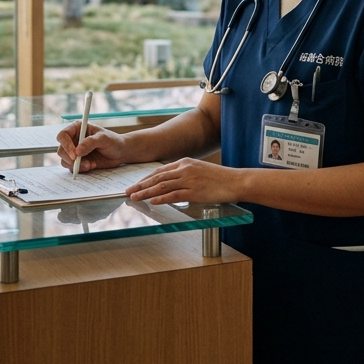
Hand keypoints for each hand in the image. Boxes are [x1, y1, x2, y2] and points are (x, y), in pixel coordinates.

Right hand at [55, 120, 129, 172]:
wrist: (120, 153)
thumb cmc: (113, 141)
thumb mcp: (104, 138)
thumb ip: (90, 142)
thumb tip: (77, 151)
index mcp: (77, 129)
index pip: (63, 136)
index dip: (66, 145)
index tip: (75, 155)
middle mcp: (73, 139)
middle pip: (61, 150)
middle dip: (70, 158)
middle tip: (81, 162)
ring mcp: (75, 151)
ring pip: (65, 160)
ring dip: (76, 165)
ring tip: (91, 164)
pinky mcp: (78, 162)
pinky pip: (72, 168)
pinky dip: (80, 169)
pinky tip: (92, 165)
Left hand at [126, 157, 241, 205]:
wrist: (236, 181)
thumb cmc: (219, 178)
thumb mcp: (199, 170)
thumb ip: (185, 175)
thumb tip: (171, 184)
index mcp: (185, 162)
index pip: (160, 170)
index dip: (146, 178)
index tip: (135, 184)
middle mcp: (185, 169)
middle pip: (157, 177)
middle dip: (141, 185)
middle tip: (128, 191)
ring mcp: (189, 180)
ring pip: (162, 186)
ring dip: (146, 192)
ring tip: (134, 197)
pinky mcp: (195, 191)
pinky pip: (174, 195)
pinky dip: (161, 198)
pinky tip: (152, 202)